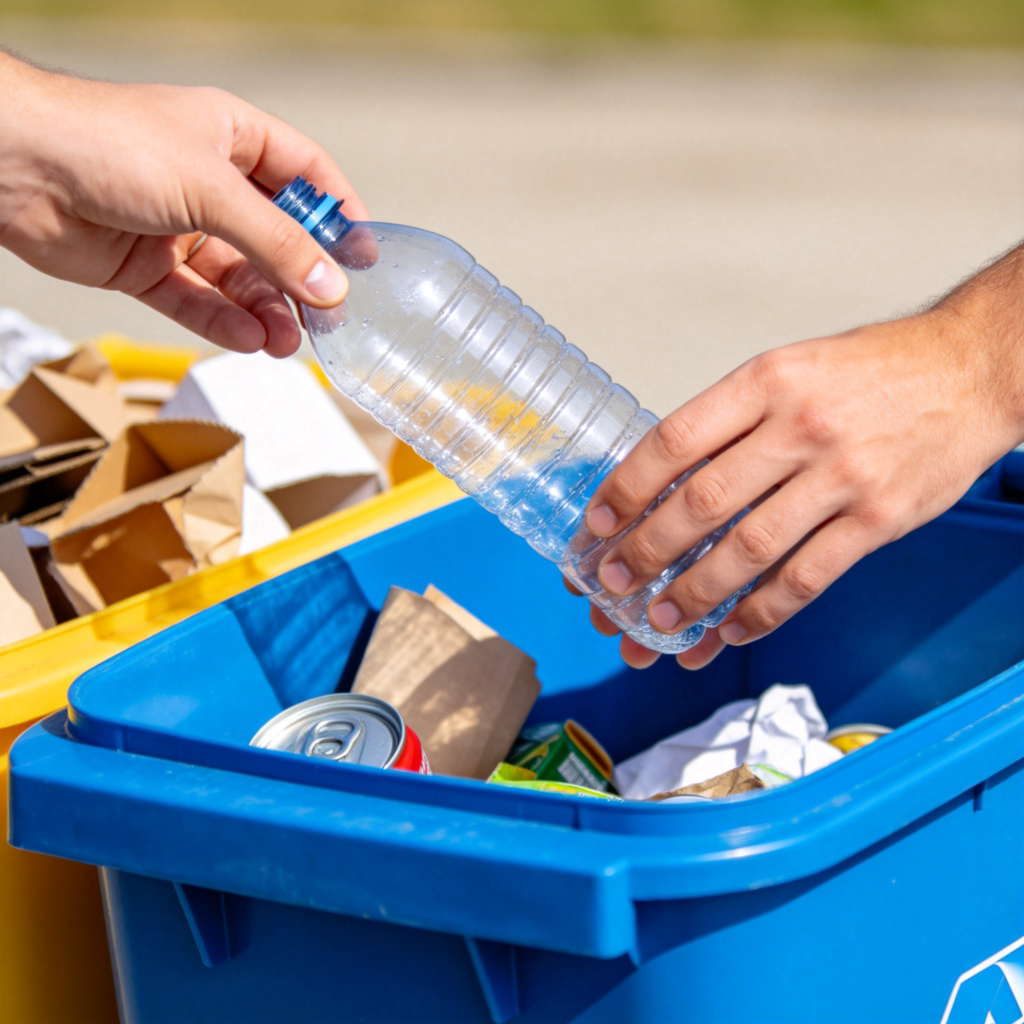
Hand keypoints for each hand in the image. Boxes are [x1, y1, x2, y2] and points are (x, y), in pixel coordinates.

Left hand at [0, 51, 369, 355]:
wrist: (15, 166)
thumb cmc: (105, 141)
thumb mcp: (210, 187)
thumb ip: (276, 242)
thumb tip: (330, 284)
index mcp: (232, 139)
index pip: (306, 176)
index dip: (338, 213)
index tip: (364, 256)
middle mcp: (209, 184)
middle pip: (276, 239)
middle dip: (301, 280)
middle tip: (327, 317)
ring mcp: (178, 228)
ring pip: (240, 279)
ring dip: (267, 312)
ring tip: (287, 342)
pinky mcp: (147, 268)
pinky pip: (199, 302)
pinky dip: (225, 322)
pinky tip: (250, 339)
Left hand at [580, 270, 1023, 669]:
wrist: (970, 371)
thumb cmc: (871, 373)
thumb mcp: (788, 371)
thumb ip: (731, 423)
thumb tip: (662, 485)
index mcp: (765, 383)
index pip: (674, 442)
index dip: (625, 489)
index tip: (596, 525)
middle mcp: (800, 427)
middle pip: (702, 502)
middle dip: (645, 552)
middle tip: (610, 587)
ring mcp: (842, 477)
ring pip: (750, 550)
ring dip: (695, 594)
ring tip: (658, 624)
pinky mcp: (879, 520)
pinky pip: (807, 579)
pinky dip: (761, 612)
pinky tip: (730, 631)